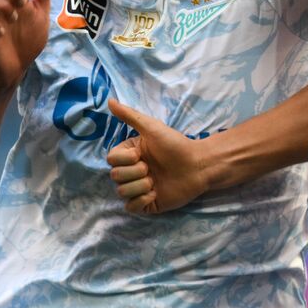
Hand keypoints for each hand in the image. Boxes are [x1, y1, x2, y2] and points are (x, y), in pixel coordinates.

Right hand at [106, 99, 208, 213]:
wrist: (198, 164)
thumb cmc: (176, 144)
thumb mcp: (152, 127)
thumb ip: (129, 115)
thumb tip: (109, 100)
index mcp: (129, 155)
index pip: (111, 160)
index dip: (125, 159)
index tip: (141, 154)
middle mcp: (132, 171)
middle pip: (115, 176)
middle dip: (135, 172)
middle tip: (151, 168)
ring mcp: (138, 188)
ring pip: (121, 192)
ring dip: (140, 186)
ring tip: (156, 180)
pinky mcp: (147, 204)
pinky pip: (131, 207)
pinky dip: (141, 200)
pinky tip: (155, 193)